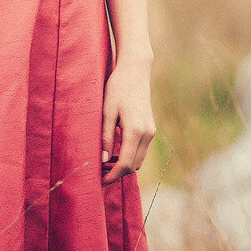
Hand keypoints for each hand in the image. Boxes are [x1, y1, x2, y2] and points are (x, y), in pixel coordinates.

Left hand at [101, 56, 155, 185]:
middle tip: (99, 173)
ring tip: (105, 163)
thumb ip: (106, 137)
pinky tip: (115, 152)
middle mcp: (147, 134)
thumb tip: (103, 161)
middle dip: (117, 173)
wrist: (135, 70)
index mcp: (135, 130)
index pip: (125, 164)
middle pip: (133, 166)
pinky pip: (141, 150)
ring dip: (124, 166)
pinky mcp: (151, 128)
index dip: (112, 176)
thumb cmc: (118, 87)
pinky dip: (130, 156)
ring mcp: (151, 131)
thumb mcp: (107, 111)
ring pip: (139, 160)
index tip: (99, 180)